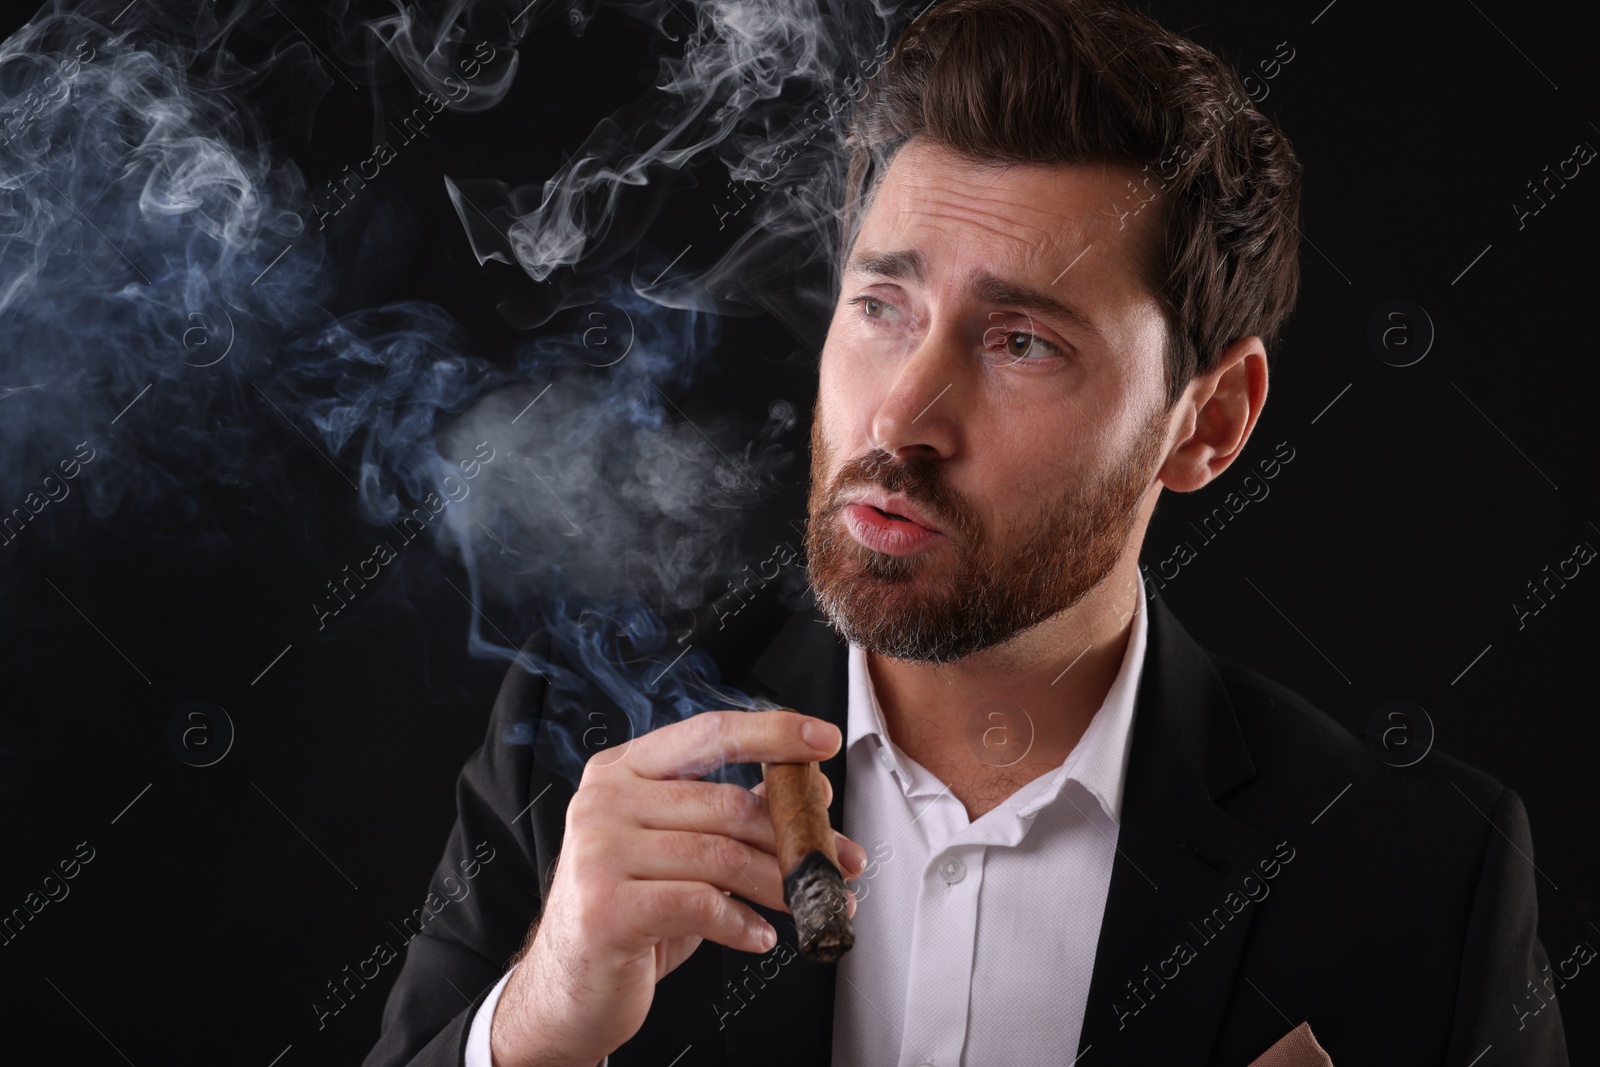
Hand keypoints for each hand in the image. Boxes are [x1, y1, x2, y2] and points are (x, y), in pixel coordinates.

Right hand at [489, 710, 866, 1066]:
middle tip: (841, 862)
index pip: (708, 734)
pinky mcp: (606, 907)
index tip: (822, 740)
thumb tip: (809, 791)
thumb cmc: (630, 912)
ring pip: (721, 857)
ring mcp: (598, 852)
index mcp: (621, 771)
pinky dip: (743, 923)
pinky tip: (760, 935)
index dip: (771, 733)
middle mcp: (603, 801)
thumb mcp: (680, 853)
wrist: (568, 989)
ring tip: (813, 905)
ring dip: (781, 885)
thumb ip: (730, 816)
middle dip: (796, 837)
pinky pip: (701, 904)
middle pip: (726, 805)